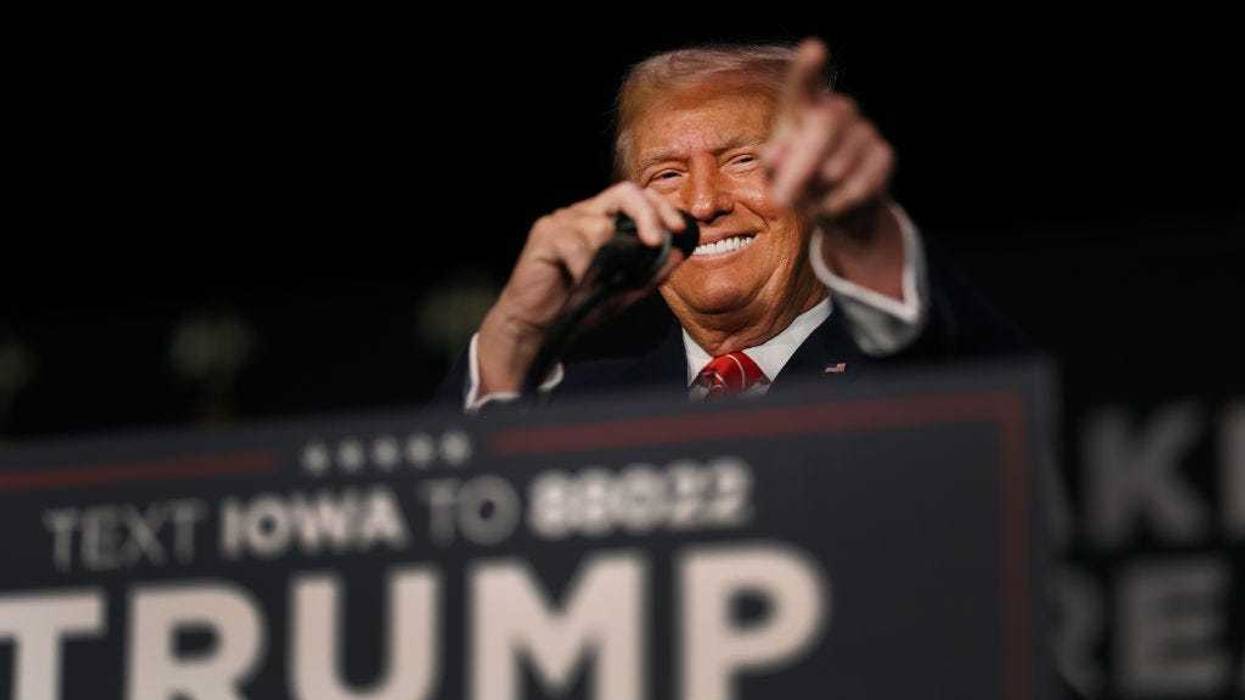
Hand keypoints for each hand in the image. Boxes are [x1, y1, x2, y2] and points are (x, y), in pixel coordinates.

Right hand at [477, 182, 686, 392]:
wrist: (539, 326)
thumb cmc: (579, 305)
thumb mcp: (625, 291)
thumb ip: (651, 272)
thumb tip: (679, 253)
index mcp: (605, 221)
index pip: (639, 197)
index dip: (661, 208)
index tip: (679, 230)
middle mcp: (585, 214)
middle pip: (624, 192)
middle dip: (647, 215)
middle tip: (654, 241)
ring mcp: (563, 221)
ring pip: (601, 225)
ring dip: (608, 258)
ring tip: (601, 283)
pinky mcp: (545, 234)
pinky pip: (575, 243)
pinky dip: (584, 268)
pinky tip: (580, 284)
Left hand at [763, 38, 904, 299]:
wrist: (838, 211)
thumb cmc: (798, 185)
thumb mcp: (775, 176)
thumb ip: (771, 164)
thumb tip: (775, 153)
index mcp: (804, 109)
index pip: (802, 86)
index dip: (808, 70)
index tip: (815, 49)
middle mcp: (837, 111)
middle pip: (825, 126)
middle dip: (801, 167)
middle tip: (781, 201)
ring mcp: (864, 130)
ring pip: (837, 166)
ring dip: (816, 195)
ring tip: (811, 201)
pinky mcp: (884, 155)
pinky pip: (858, 186)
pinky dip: (837, 205)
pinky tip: (832, 205)